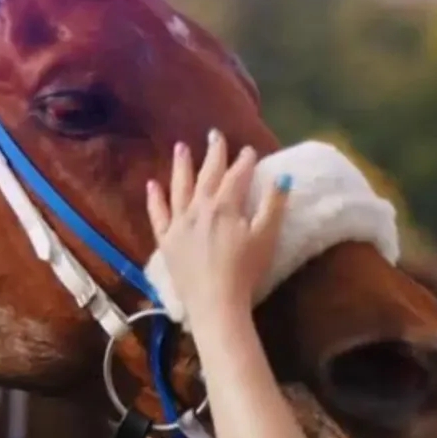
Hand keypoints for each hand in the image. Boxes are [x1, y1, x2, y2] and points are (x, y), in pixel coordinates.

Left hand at [146, 130, 290, 321]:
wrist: (215, 303)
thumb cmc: (245, 271)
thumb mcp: (266, 237)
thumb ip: (274, 205)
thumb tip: (284, 177)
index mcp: (225, 205)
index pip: (236, 175)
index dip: (244, 161)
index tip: (249, 150)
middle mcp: (199, 207)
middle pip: (207, 174)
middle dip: (213, 153)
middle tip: (215, 134)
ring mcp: (179, 223)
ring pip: (179, 187)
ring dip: (181, 166)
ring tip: (180, 147)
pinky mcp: (166, 240)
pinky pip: (157, 215)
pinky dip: (154, 199)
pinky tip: (152, 185)